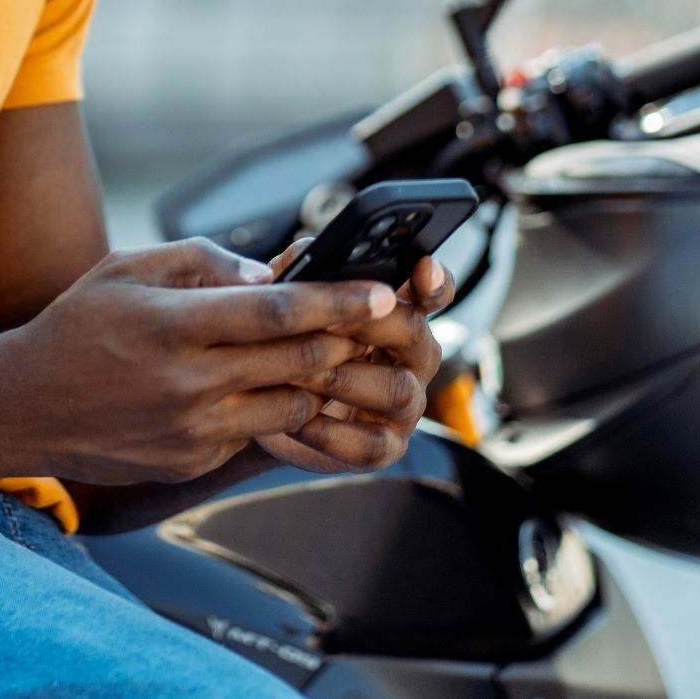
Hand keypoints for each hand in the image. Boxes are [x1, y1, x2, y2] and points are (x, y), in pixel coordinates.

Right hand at [0, 239, 401, 485]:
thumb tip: (268, 272)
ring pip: (290, 405)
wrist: (25, 406)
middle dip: (344, 339)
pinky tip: (264, 385)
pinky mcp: (191, 460)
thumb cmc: (77, 325)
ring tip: (322, 353)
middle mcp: (189, 383)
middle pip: (298, 360)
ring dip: (315, 379)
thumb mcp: (128, 268)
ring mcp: (193, 430)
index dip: (339, 301)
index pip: (279, 311)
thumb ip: (202, 261)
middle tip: (373, 321)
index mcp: (175, 324)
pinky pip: (255, 432)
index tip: (382, 293)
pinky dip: (270, 407)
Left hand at [252, 237, 458, 475]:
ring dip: (346, 379)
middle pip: (415, 333)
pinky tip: (299, 421)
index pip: (432, 292)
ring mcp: (405, 404)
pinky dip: (331, 433)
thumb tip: (308, 251)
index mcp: (398, 313)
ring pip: (397, 389)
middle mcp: (413, 357)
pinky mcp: (385, 447)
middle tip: (329, 318)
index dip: (435, 280)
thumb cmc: (287, 343)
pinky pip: (370, 444)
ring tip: (301, 372)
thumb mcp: (289, 299)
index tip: (422, 267)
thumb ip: (300, 269)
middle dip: (371, 324)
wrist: (264, 408)